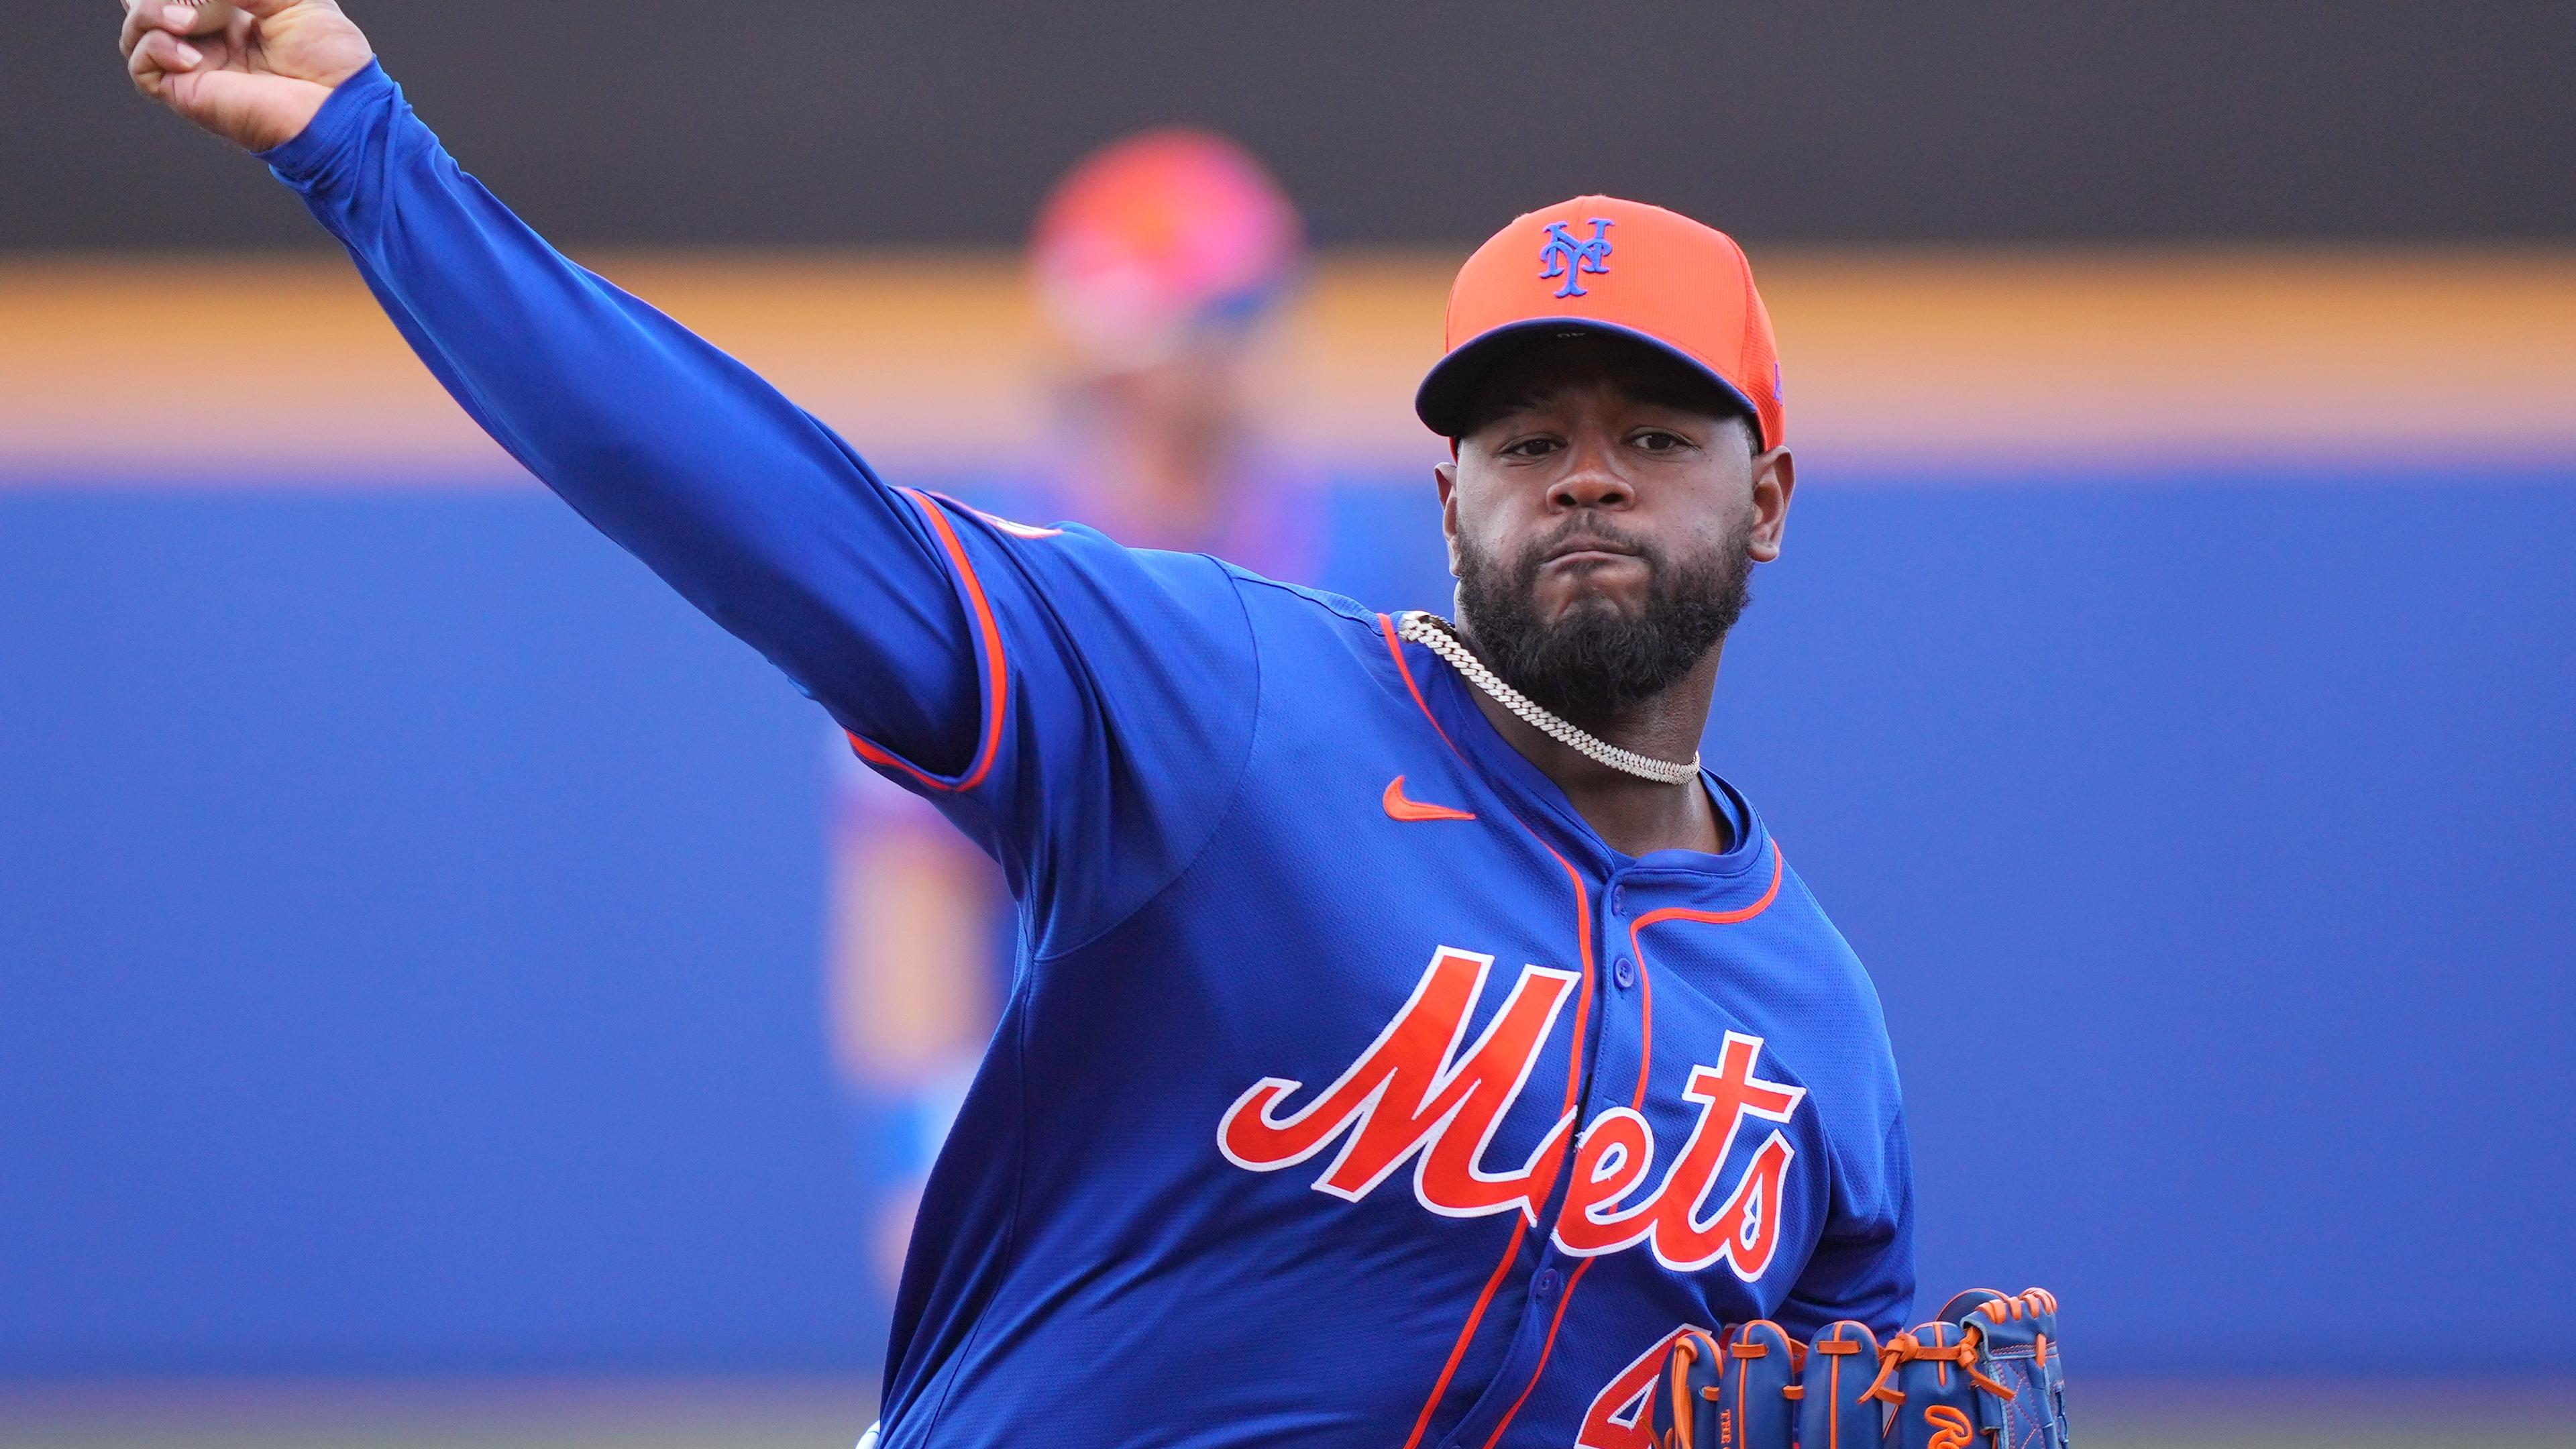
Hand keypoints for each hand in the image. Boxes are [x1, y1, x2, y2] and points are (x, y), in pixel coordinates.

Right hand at [119, 0, 374, 151]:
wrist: (340, 109)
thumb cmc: (332, 58)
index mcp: (234, 14)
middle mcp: (210, 38)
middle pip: (148, 2)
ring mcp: (195, 66)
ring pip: (137, 28)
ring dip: (151, 11)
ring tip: (189, 19)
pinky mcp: (186, 93)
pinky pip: (141, 64)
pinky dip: (155, 46)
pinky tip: (192, 55)